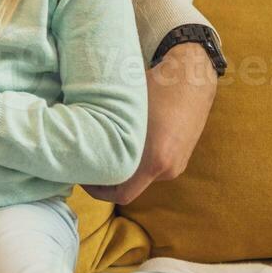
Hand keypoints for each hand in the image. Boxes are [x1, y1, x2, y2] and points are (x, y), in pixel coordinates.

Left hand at [82, 42, 217, 204]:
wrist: (192, 77)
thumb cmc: (155, 88)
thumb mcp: (124, 111)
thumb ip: (107, 134)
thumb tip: (79, 146)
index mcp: (155, 161)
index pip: (122, 195)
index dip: (97, 191)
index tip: (82, 176)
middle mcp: (168, 169)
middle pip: (129, 187)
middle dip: (107, 179)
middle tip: (86, 160)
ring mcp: (177, 164)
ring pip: (140, 176)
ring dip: (122, 167)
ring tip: (104, 148)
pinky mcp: (181, 157)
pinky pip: (153, 167)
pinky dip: (136, 161)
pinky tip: (124, 142)